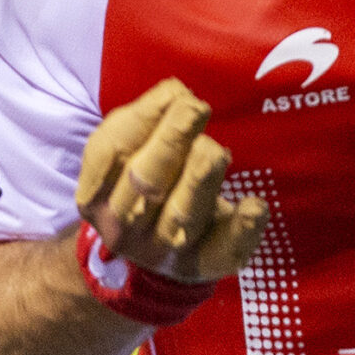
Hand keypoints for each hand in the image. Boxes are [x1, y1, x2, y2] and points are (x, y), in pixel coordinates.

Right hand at [73, 78, 266, 282]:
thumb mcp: (128, 152)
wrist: (153, 254)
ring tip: (216, 152)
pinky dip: (242, 229)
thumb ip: (144, 121)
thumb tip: (175, 92)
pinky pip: (225, 250)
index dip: (144, 120)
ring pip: (183, 215)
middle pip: (147, 184)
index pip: (113, 153)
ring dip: (199, 181)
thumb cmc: (143, 183)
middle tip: (196, 109)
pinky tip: (254, 206)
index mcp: (100, 194)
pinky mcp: (209, 263)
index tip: (177, 92)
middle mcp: (128, 228)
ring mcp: (168, 251)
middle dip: (171, 143)